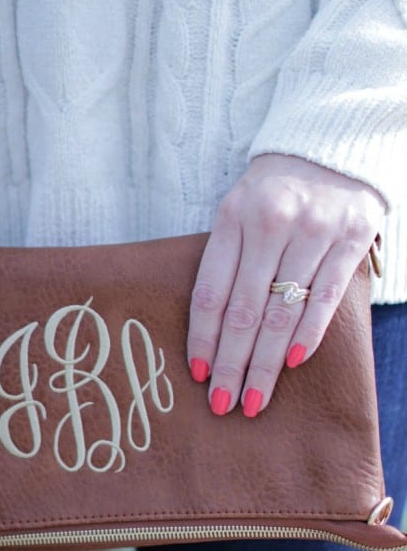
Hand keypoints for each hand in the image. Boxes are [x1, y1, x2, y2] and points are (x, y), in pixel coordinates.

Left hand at [187, 154, 385, 416]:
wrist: (331, 146)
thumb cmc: (273, 193)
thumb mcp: (237, 213)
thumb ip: (226, 263)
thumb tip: (212, 336)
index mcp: (233, 218)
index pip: (212, 291)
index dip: (203, 338)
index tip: (198, 376)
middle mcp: (271, 223)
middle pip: (245, 310)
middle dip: (232, 364)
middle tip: (223, 405)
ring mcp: (314, 230)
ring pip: (284, 311)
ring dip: (267, 362)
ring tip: (254, 399)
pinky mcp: (352, 237)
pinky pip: (326, 296)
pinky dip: (309, 333)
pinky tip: (293, 363)